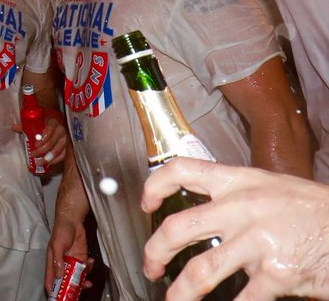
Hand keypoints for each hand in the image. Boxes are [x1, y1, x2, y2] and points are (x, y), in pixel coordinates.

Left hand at [12, 115, 67, 167]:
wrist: (54, 125)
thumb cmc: (43, 124)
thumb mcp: (35, 123)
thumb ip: (25, 126)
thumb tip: (15, 127)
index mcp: (53, 122)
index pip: (50, 129)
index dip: (43, 138)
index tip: (36, 144)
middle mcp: (61, 130)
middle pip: (53, 142)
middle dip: (43, 150)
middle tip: (33, 154)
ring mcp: (65, 139)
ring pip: (58, 150)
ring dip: (48, 158)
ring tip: (39, 162)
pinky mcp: (67, 147)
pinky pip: (63, 155)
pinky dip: (55, 160)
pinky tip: (48, 164)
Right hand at [45, 217, 88, 292]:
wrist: (72, 221)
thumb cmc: (61, 232)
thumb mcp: (57, 245)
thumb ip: (57, 260)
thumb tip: (59, 275)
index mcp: (52, 262)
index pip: (51, 278)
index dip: (52, 288)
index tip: (56, 297)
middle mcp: (62, 264)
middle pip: (65, 280)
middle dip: (70, 288)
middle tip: (77, 293)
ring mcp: (72, 262)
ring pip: (77, 276)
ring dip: (82, 280)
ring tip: (88, 282)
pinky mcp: (81, 258)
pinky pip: (85, 268)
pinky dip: (89, 268)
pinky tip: (90, 261)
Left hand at [141, 158, 328, 298]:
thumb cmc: (317, 212)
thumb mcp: (274, 189)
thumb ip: (239, 197)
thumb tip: (206, 214)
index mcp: (240, 182)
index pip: (182, 171)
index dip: (154, 186)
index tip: (146, 205)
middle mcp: (243, 207)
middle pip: (178, 227)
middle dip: (155, 251)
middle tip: (152, 265)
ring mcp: (259, 240)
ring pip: (200, 270)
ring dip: (180, 292)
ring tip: (174, 300)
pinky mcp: (276, 272)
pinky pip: (241, 300)